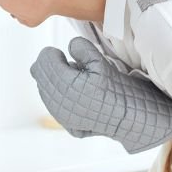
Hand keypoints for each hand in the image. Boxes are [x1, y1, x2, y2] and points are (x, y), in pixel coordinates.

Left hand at [30, 37, 171, 153]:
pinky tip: (74, 93)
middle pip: (38, 73)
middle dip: (51, 65)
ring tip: (75, 78)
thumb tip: (69, 46)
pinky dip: (58, 94)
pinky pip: (52, 103)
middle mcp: (58, 103)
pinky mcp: (66, 124)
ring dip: (54, 80)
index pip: (44, 60)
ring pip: (43, 88)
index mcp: (66, 84)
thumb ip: (81, 49)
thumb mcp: (101, 62)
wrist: (132, 118)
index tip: (62, 52)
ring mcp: (61, 116)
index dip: (52, 53)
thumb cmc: (118, 89)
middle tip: (67, 63)